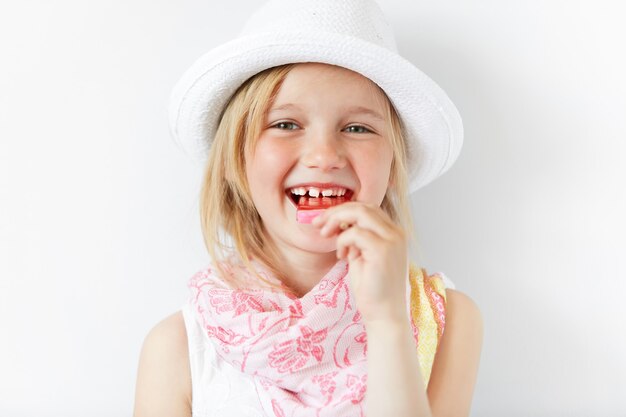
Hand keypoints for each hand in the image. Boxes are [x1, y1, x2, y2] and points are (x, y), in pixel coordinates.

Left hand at [312, 202, 408, 322]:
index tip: (325, 221)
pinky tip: (342, 256)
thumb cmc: (372, 289)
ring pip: (360, 213)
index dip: (344, 211)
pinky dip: (342, 240)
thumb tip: (338, 223)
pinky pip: (355, 233)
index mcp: (393, 234)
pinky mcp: (383, 250)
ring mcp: (392, 240)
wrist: (384, 315)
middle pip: (364, 206)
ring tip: (325, 235)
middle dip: (337, 212)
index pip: (368, 209)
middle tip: (318, 224)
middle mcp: (396, 233)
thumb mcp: (362, 257)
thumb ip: (355, 238)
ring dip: (337, 221)